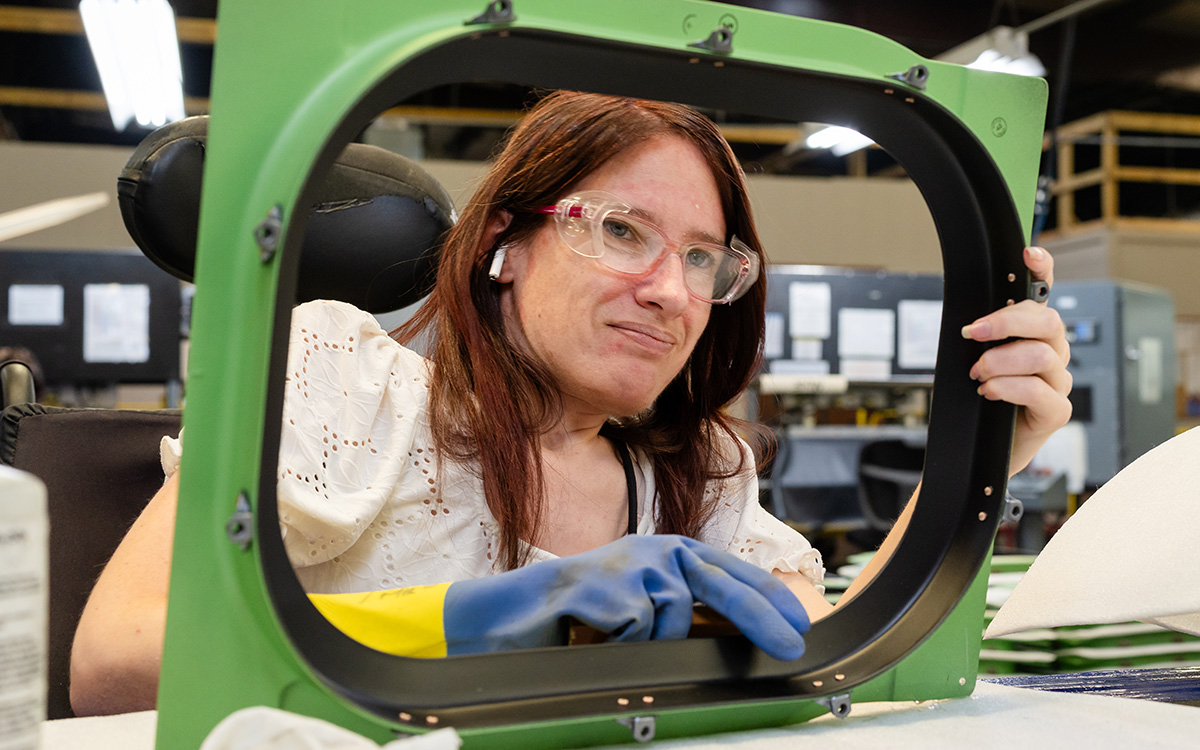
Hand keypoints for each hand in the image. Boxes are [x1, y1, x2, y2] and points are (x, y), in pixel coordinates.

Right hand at [444, 534, 808, 658]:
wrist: (520, 610)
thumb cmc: (587, 611)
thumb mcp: (643, 603)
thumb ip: (683, 607)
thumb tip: (737, 631)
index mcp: (671, 553)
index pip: (732, 573)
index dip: (769, 598)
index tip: (800, 624)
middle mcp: (658, 551)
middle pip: (723, 586)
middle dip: (762, 618)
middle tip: (793, 645)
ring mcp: (633, 565)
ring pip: (673, 620)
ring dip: (649, 642)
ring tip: (614, 634)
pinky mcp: (609, 585)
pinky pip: (640, 633)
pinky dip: (622, 645)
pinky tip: (596, 631)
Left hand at [961, 246, 1072, 475]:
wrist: (978, 449)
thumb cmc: (977, 402)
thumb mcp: (971, 360)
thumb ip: (980, 337)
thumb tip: (971, 321)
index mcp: (1033, 334)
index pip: (1043, 296)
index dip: (1042, 271)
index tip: (1028, 254)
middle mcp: (1053, 353)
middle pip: (1047, 321)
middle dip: (1006, 321)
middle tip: (973, 333)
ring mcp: (1058, 382)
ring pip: (1042, 356)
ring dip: (1001, 361)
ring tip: (978, 374)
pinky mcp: (1057, 412)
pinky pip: (1042, 392)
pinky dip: (1010, 389)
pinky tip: (990, 393)